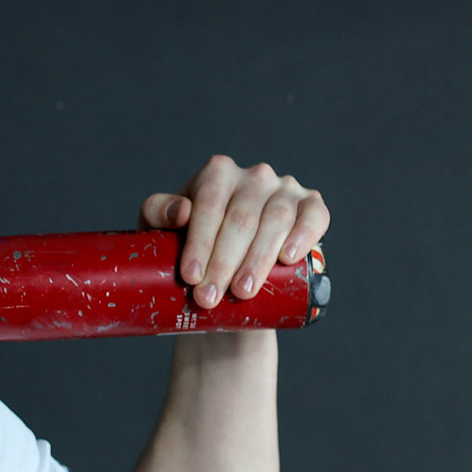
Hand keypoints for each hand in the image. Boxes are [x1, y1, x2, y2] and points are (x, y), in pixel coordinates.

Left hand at [140, 155, 329, 309]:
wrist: (226, 273)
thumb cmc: (188, 247)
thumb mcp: (162, 230)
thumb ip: (157, 212)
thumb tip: (181, 211)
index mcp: (217, 174)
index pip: (208, 205)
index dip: (200, 242)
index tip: (190, 277)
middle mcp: (254, 176)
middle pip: (240, 219)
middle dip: (223, 262)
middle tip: (208, 298)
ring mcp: (285, 189)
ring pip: (275, 221)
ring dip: (257, 259)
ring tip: (241, 292)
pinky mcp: (311, 206)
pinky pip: (314, 216)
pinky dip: (303, 236)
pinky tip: (288, 258)